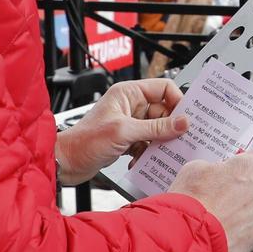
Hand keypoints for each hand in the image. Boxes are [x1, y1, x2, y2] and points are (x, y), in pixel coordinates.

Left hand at [56, 78, 189, 185]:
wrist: (65, 163)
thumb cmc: (84, 142)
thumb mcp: (125, 132)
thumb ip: (156, 128)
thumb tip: (183, 123)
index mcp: (128, 93)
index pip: (164, 88)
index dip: (177, 101)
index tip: (187, 117)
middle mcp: (131, 106)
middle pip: (164, 111)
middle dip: (171, 126)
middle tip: (181, 138)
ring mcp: (130, 123)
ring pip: (158, 129)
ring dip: (160, 141)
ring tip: (161, 151)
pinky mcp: (128, 139)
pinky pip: (149, 142)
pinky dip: (149, 151)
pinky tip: (143, 159)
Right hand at [169, 152, 252, 251]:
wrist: (190, 236)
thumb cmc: (191, 203)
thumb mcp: (194, 169)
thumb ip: (214, 166)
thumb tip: (217, 171)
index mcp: (247, 166)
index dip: (245, 168)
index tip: (239, 174)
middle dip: (244, 192)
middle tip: (224, 202)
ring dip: (247, 212)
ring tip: (225, 220)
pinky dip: (247, 232)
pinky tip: (230, 233)